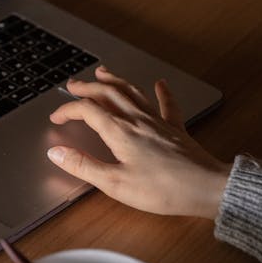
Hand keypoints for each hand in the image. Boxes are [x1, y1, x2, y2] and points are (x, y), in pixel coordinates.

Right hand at [47, 66, 230, 218]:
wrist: (205, 187)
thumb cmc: (162, 190)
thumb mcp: (115, 183)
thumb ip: (83, 166)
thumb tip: (56, 153)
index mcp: (120, 132)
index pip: (87, 111)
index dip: (68, 110)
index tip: (56, 118)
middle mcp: (137, 120)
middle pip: (107, 94)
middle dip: (87, 87)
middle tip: (73, 85)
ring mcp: (158, 122)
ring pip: (132, 92)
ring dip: (115, 80)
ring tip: (103, 73)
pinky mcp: (176, 129)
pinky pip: (167, 104)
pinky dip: (161, 92)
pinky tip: (160, 84)